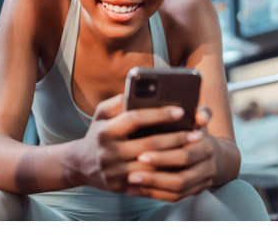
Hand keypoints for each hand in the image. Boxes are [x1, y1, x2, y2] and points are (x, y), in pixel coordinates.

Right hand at [73, 95, 193, 192]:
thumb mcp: (102, 114)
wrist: (81, 165)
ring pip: (152, 166)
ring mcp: (115, 172)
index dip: (158, 114)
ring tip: (193, 149)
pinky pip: (149, 181)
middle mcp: (108, 153)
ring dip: (175, 158)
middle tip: (196, 133)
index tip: (180, 110)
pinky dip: (166, 173)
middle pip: (149, 144)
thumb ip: (118, 101)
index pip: (135, 118)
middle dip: (175, 138)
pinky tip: (181, 165)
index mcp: (105, 131)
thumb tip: (139, 91)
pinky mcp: (121, 187)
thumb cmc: (99, 133)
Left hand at [125, 106, 216, 201]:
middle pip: (181, 178)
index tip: (141, 155)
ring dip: (153, 189)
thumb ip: (197, 112)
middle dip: (155, 177)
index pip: (184, 156)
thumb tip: (200, 116)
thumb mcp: (196, 118)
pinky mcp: (194, 192)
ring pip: (177, 192)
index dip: (163, 157)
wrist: (210, 151)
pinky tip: (133, 191)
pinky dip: (153, 195)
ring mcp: (203, 183)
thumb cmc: (193, 129)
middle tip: (131, 174)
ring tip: (131, 183)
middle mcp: (208, 167)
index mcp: (206, 146)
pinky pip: (174, 198)